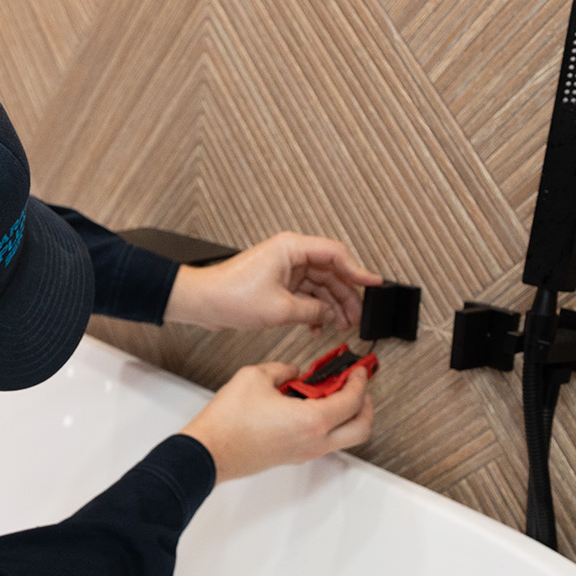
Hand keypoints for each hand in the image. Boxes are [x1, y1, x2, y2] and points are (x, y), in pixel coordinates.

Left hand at [163, 232, 382, 335]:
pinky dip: (312, 311)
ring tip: (340, 326)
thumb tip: (330, 315)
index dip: (358, 270)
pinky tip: (317, 327)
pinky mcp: (277, 284)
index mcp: (291, 247)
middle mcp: (289, 254)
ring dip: (330, 307)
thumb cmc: (230, 296)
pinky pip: (304, 295)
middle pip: (330, 272)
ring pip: (318, 286)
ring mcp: (283, 269)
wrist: (202, 303)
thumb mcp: (280, 309)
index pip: (336, 254)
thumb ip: (312, 311)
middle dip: (345, 296)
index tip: (373, 284)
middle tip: (356, 316)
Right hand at [180, 362, 373, 483]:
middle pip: (361, 428)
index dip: (360, 381)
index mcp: (313, 421)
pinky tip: (309, 406)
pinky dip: (328, 424)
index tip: (359, 370)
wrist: (209, 452)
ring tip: (332, 394)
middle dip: (365, 404)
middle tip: (357, 386)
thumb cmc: (228, 422)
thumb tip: (292, 371)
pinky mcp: (292, 457)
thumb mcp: (255, 376)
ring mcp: (304, 452)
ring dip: (347, 416)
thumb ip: (283, 369)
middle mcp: (314, 441)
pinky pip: (323, 441)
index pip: (353, 400)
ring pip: (344, 438)